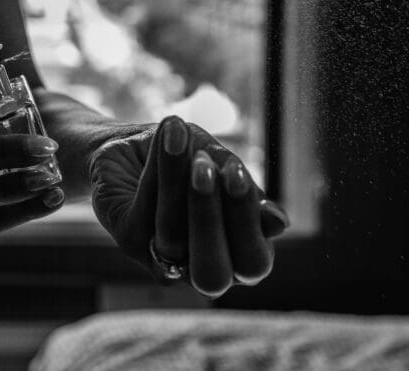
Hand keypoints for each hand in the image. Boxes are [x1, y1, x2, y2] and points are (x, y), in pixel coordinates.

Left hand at [89, 116, 289, 296]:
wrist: (129, 144)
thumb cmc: (186, 156)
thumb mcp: (222, 163)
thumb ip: (246, 194)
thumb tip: (279, 223)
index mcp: (237, 254)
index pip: (252, 262)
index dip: (246, 220)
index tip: (234, 170)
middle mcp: (201, 267)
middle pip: (214, 273)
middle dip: (210, 216)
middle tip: (204, 164)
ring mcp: (162, 259)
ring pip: (173, 236)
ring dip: (176, 179)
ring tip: (177, 134)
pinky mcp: (129, 240)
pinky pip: (144, 214)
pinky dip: (155, 171)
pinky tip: (163, 138)